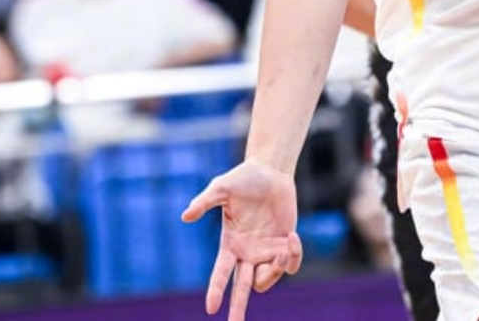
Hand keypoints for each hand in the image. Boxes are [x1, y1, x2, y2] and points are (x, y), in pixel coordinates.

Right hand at [182, 161, 301, 319]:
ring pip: (267, 278)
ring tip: (282, 249)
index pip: (220, 273)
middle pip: (242, 288)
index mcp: (230, 244)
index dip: (216, 290)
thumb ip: (204, 202)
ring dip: (275, 270)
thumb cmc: (243, 179)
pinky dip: (293, 256)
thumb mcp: (221, 188)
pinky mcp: (284, 243)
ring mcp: (266, 250)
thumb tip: (185, 216)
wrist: (270, 171)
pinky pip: (291, 263)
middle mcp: (247, 253)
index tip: (211, 308)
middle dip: (238, 308)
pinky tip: (291, 238)